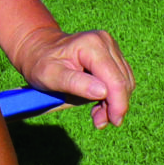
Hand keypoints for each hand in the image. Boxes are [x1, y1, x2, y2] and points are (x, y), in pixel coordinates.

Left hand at [11, 25, 134, 128]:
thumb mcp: (50, 75)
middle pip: (122, 82)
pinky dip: (113, 96)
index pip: (115, 81)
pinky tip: (98, 103)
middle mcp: (105, 42)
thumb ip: (75, 83)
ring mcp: (110, 48)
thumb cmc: (40, 63)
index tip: (112, 122)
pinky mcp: (113, 56)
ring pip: (125, 83)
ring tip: (96, 113)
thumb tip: (103, 92)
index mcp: (91, 45)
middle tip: (98, 121)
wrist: (38, 50)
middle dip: (115, 106)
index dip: (118, 105)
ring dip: (114, 103)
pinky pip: (121, 80)